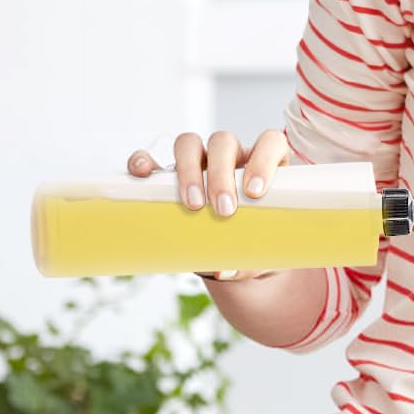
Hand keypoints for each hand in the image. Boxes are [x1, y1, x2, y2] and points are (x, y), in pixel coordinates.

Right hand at [127, 128, 288, 281]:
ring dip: (189, 170)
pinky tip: (143, 175)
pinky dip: (145, 162)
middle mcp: (232, 156)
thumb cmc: (256, 245)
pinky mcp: (171, 174)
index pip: (269, 143)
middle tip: (223, 210)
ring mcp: (200, 161)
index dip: (263, 161)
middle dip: (221, 175)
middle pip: (223, 142)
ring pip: (190, 144)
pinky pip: (153, 157)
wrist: (233, 253)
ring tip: (192, 205)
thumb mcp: (260, 254)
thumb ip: (249, 262)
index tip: (255, 192)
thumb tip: (224, 270)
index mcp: (264, 165)